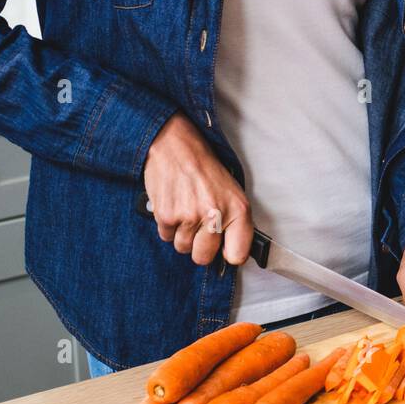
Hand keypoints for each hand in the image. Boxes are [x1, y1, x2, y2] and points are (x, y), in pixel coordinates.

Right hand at [143, 111, 253, 265]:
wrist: (174, 145)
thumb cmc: (204, 168)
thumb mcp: (231, 191)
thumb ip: (235, 223)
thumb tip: (230, 253)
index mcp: (238, 210)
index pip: (237, 255)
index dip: (228, 254)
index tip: (223, 249)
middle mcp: (215, 216)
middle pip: (203, 258)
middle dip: (198, 246)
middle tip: (197, 225)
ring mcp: (189, 217)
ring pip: (182, 247)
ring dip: (181, 233)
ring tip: (185, 208)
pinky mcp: (166, 216)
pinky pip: (166, 236)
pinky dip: (167, 225)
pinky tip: (173, 205)